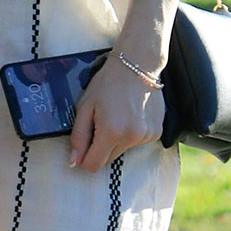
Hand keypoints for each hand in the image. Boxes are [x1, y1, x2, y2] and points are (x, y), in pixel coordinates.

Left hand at [68, 53, 165, 172]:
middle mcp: (131, 138)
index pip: (93, 165)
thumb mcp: (85, 107)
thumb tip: (74, 161)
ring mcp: (146, 136)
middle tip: (100, 122)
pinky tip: (130, 115)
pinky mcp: (156, 133)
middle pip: (108, 159)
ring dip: (116, 139)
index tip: (84, 143)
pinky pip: (136, 143)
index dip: (85, 157)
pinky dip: (130, 134)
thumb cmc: (108, 83)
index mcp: (111, 132)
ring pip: (122, 151)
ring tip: (117, 115)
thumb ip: (78, 136)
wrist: (138, 65)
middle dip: (100, 147)